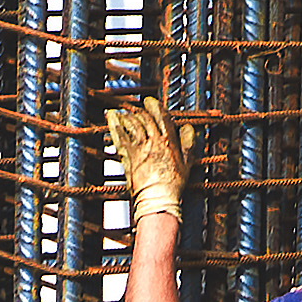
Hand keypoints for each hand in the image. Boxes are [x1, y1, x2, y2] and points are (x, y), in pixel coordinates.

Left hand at [110, 99, 187, 214]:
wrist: (157, 199)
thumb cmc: (172, 185)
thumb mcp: (187, 163)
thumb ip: (188, 143)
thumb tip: (188, 129)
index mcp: (168, 141)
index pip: (161, 117)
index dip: (155, 106)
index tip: (150, 102)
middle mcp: (153, 142)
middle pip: (145, 119)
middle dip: (141, 110)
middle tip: (139, 107)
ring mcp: (139, 149)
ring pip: (132, 126)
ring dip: (129, 117)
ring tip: (126, 113)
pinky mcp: (128, 157)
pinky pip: (120, 137)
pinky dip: (115, 127)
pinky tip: (112, 119)